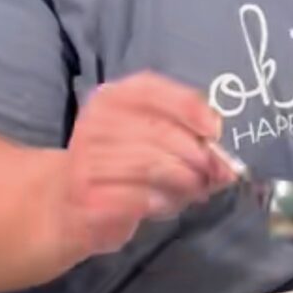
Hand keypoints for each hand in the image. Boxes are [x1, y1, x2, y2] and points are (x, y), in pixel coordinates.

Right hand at [47, 73, 231, 263]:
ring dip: (185, 181)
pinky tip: (166, 203)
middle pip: (160, 132)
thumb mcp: (151, 137)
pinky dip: (165, 202)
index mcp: (113, 97)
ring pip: (153, 165)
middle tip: (216, 173)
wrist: (67, 203)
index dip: (190, 108)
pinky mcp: (89, 196)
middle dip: (198, 155)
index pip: (152, 89)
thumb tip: (225, 161)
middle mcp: (96, 122)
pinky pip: (141, 197)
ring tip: (194, 190)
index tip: (214, 130)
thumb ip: (187, 137)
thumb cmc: (122, 164)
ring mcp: (88, 159)